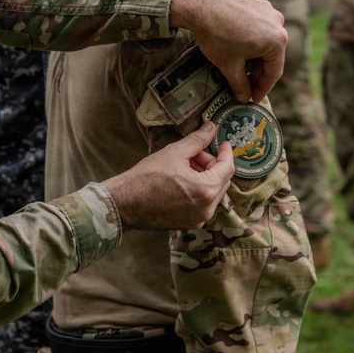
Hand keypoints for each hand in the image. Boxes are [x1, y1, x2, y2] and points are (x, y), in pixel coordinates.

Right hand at [103, 122, 233, 230]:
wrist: (125, 203)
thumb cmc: (147, 177)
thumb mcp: (174, 152)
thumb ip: (197, 140)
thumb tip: (210, 128)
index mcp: (206, 190)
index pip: (228, 168)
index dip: (226, 153)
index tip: (224, 144)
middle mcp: (207, 209)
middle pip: (221, 181)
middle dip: (211, 165)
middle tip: (194, 154)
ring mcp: (199, 219)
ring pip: (212, 193)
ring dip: (204, 178)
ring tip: (184, 167)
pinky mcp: (189, 224)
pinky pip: (202, 204)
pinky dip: (198, 191)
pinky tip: (180, 182)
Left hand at [171, 0, 287, 102]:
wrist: (200, 5)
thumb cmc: (216, 36)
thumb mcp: (229, 66)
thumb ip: (240, 84)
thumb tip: (244, 97)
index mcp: (277, 41)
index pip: (274, 72)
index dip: (262, 89)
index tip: (253, 99)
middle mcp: (279, 24)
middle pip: (272, 56)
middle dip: (258, 73)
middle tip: (245, 87)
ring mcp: (269, 12)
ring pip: (266, 43)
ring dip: (255, 58)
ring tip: (240, 69)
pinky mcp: (259, 5)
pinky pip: (260, 29)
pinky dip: (253, 42)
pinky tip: (239, 50)